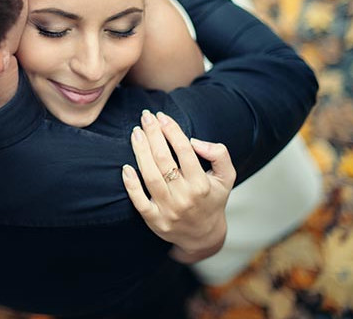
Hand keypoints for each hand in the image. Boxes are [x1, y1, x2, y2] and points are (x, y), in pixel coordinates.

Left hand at [121, 110, 235, 263]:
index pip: (184, 151)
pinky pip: (139, 202)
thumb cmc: (212, 199)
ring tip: (136, 133)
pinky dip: (131, 185)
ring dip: (140, 152)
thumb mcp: (227, 177)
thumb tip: (195, 141)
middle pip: (164, 160)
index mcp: (202, 185)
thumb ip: (219, 154)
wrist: (204, 235)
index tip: (161, 116)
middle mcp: (185, 197)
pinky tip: (125, 167)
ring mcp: (168, 210)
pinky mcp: (154, 220)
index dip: (171, 130)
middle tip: (145, 117)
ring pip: (150, 176)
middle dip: (153, 135)